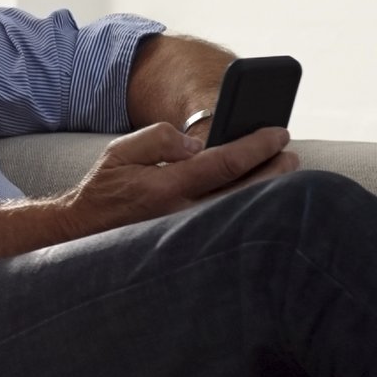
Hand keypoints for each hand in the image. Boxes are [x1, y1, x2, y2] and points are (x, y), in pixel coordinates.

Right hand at [58, 121, 297, 238]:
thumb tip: (195, 142)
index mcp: (165, 187)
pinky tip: (264, 196)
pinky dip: (253, 207)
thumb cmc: (104, 188)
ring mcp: (190, 233)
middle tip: (291, 154)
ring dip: (270, 192)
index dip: (257, 146)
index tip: (279, 132)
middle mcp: (183, 214)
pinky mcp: (193, 243)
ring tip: (284, 173)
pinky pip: (234, 223)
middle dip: (276, 171)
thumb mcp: (119, 152)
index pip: (225, 163)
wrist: (85, 231)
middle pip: (247, 192)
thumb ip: (157, 138)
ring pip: (244, 211)